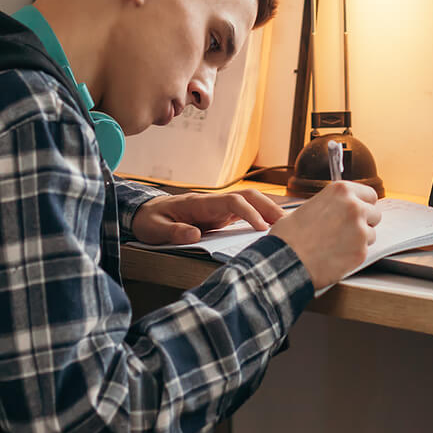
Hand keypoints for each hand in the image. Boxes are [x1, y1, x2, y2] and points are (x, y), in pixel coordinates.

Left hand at [131, 190, 285, 245]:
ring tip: (287, 226)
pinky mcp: (221, 216)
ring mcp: (218, 208)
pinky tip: (272, 228)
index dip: (250, 213)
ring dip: (269, 210)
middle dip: (269, 207)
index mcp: (200, 203)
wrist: (145, 213)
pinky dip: (261, 217)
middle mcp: (213, 202)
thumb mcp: (154, 228)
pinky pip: (245, 213)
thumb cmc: (150, 220)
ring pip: (250, 202)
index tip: (262, 229)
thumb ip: (174, 231)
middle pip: (248, 196)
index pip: (233, 202)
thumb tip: (195, 235)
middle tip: (288, 225)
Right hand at [268, 181, 380, 288]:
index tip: (359, 211)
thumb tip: (337, 210)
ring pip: (371, 234)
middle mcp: (354, 207)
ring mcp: (360, 230)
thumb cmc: (290, 236)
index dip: (363, 204)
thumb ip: (330, 205)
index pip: (370, 194)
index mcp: (341, 191)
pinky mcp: (361, 252)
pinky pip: (364, 251)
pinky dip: (353, 255)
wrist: (286, 261)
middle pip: (375, 214)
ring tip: (337, 245)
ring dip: (359, 240)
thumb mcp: (309, 207)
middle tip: (347, 231)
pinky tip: (336, 256)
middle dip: (364, 222)